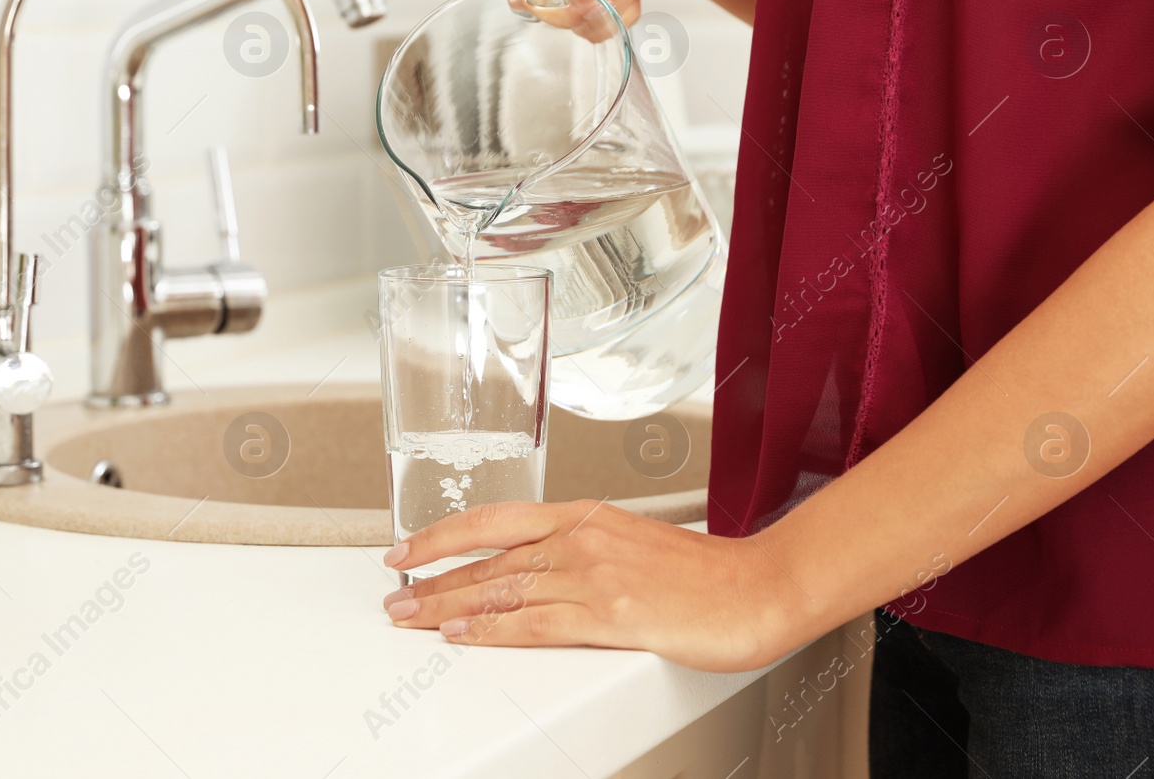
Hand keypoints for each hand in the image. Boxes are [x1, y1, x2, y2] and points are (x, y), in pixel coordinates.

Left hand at [380, 499, 806, 672]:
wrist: (761, 587)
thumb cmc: (709, 574)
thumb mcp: (635, 545)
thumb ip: (588, 553)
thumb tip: (548, 571)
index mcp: (586, 516)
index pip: (494, 519)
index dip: (443, 534)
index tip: (408, 548)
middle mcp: (582, 539)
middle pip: (487, 557)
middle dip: (431, 577)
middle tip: (393, 592)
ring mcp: (594, 575)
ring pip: (499, 589)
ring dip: (445, 605)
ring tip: (409, 616)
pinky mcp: (610, 615)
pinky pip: (533, 623)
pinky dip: (490, 630)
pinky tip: (462, 636)